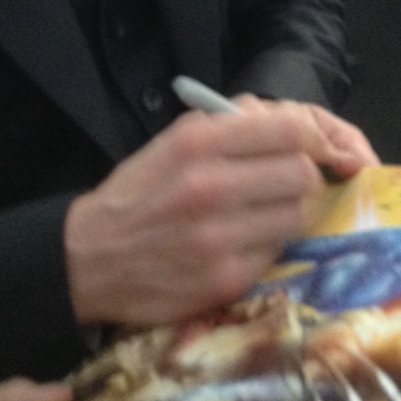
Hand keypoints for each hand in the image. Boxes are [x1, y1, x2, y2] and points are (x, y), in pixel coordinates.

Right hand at [64, 99, 372, 325]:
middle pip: (303, 173)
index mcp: (197, 141)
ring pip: (297, 215)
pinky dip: (269, 244)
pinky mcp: (226, 279)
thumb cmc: (139, 192)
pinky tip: (245, 241)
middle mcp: (210, 185)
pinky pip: (277, 252)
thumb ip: (231, 124)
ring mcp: (219, 236)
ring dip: (289, 211)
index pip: (291, 129)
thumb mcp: (174, 140)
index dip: (312, 137)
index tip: (310, 146)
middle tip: (285, 181)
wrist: (89, 258)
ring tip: (264, 212)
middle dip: (303, 175)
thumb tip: (292, 121)